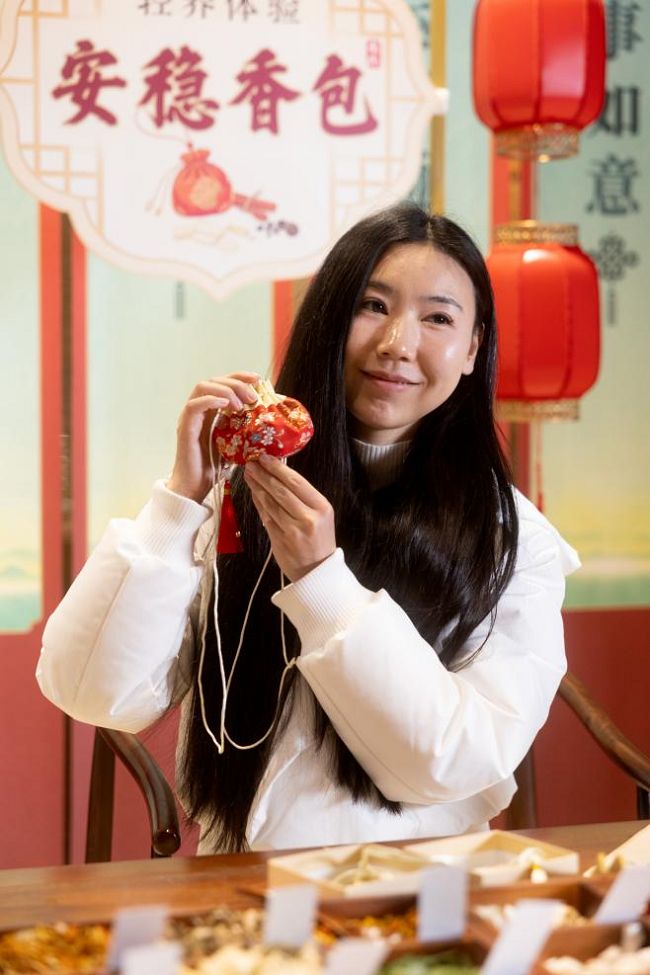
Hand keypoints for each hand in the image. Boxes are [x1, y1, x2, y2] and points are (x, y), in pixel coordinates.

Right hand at [167, 373, 259, 502]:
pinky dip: (210, 400)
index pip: (223, 383)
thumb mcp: (238, 444)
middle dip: (236, 383)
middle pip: (214, 381)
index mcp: (211, 410)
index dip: (240, 376)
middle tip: (253, 396)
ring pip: (202, 387)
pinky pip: (193, 406)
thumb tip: (273, 423)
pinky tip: (226, 405)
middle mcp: (199, 410)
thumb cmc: (215, 468)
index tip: (258, 379)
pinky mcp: (185, 428)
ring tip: (241, 404)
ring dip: (225, 390)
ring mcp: (191, 417)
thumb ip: (248, 430)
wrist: (196, 487)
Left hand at [244, 454, 335, 581]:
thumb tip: (279, 473)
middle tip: (250, 462)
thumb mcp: (321, 515)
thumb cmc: (319, 538)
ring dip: (257, 486)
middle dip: (263, 474)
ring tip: (249, 474)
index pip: (296, 482)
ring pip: (270, 503)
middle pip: (281, 491)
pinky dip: (258, 503)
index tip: (264, 457)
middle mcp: (307, 518)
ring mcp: (292, 530)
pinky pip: (265, 516)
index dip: (278, 468)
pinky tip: (253, 492)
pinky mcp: (279, 540)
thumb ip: (303, 497)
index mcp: (321, 507)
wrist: (318, 570)